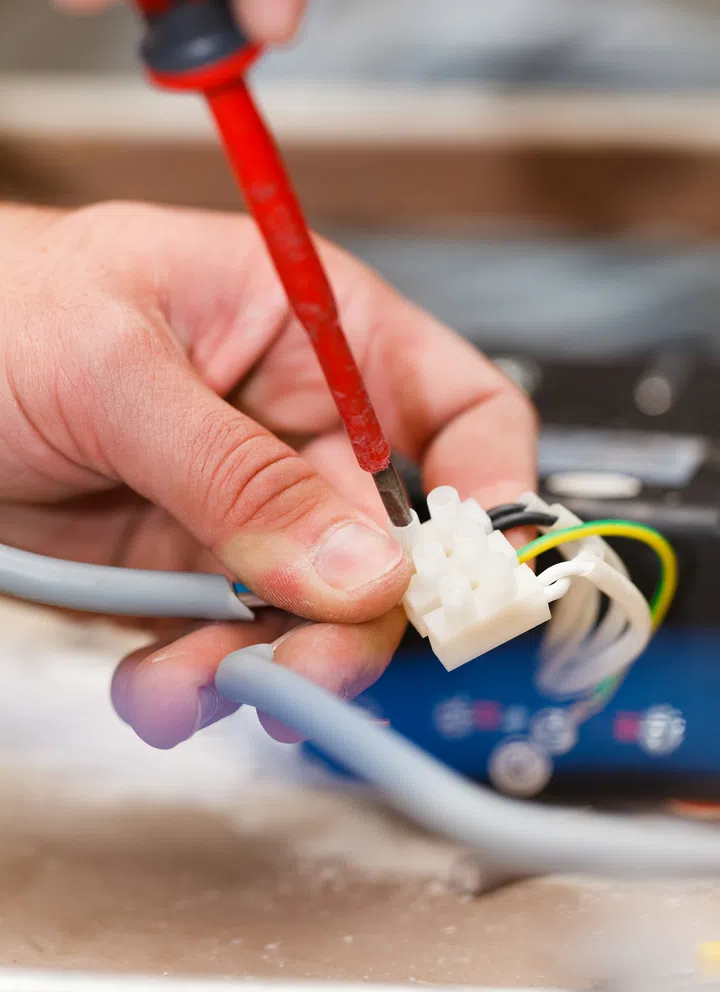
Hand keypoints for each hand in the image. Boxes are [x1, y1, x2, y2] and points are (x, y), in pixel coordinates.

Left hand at [0, 201, 534, 747]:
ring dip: (274, 665)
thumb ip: (237, 474)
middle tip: (312, 668)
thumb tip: (360, 570)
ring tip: (206, 685)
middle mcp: (298, 425)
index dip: (488, 493)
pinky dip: (205, 681)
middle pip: (395, 542)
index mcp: (318, 333)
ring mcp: (248, 507)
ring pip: (317, 614)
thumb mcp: (118, 369)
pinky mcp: (190, 571)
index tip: (470, 576)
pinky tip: (161, 682)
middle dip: (362, 617)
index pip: (459, 411)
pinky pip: (233, 644)